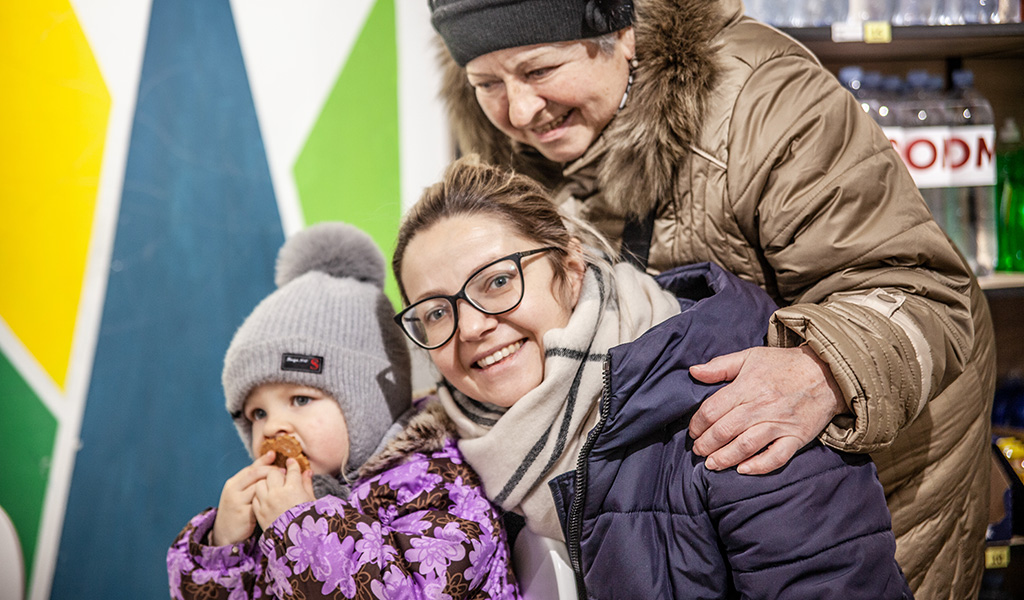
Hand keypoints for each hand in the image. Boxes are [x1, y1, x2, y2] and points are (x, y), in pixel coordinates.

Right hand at [211, 451, 279, 545]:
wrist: (225, 534)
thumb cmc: (237, 511)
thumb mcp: (240, 495)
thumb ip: (251, 482)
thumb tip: (268, 466)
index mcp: (233, 483)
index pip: (251, 468)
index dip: (264, 461)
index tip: (275, 454)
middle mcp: (233, 490)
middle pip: (254, 474)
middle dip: (271, 470)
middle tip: (284, 470)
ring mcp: (237, 502)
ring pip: (258, 487)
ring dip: (273, 484)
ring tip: (284, 483)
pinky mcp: (243, 514)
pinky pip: (259, 503)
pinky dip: (270, 499)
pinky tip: (279, 499)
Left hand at [252, 457, 314, 529]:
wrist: (298, 542)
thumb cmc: (309, 520)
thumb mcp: (312, 501)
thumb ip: (307, 484)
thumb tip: (307, 472)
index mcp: (294, 488)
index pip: (292, 470)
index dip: (292, 465)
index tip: (291, 462)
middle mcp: (278, 493)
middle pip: (273, 473)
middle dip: (278, 473)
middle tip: (282, 476)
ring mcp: (267, 502)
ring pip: (260, 483)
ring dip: (266, 483)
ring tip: (272, 487)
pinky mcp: (259, 512)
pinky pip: (255, 497)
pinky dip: (259, 496)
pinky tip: (266, 498)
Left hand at [688, 345, 846, 474]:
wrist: (826, 373)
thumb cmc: (784, 364)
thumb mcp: (750, 356)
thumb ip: (720, 366)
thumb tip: (693, 372)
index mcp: (748, 386)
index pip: (713, 409)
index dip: (698, 423)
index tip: (693, 430)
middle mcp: (762, 406)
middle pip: (726, 430)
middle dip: (707, 444)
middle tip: (698, 451)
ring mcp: (780, 424)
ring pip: (746, 446)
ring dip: (725, 458)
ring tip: (712, 464)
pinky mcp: (796, 437)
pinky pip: (776, 457)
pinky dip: (759, 466)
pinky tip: (743, 470)